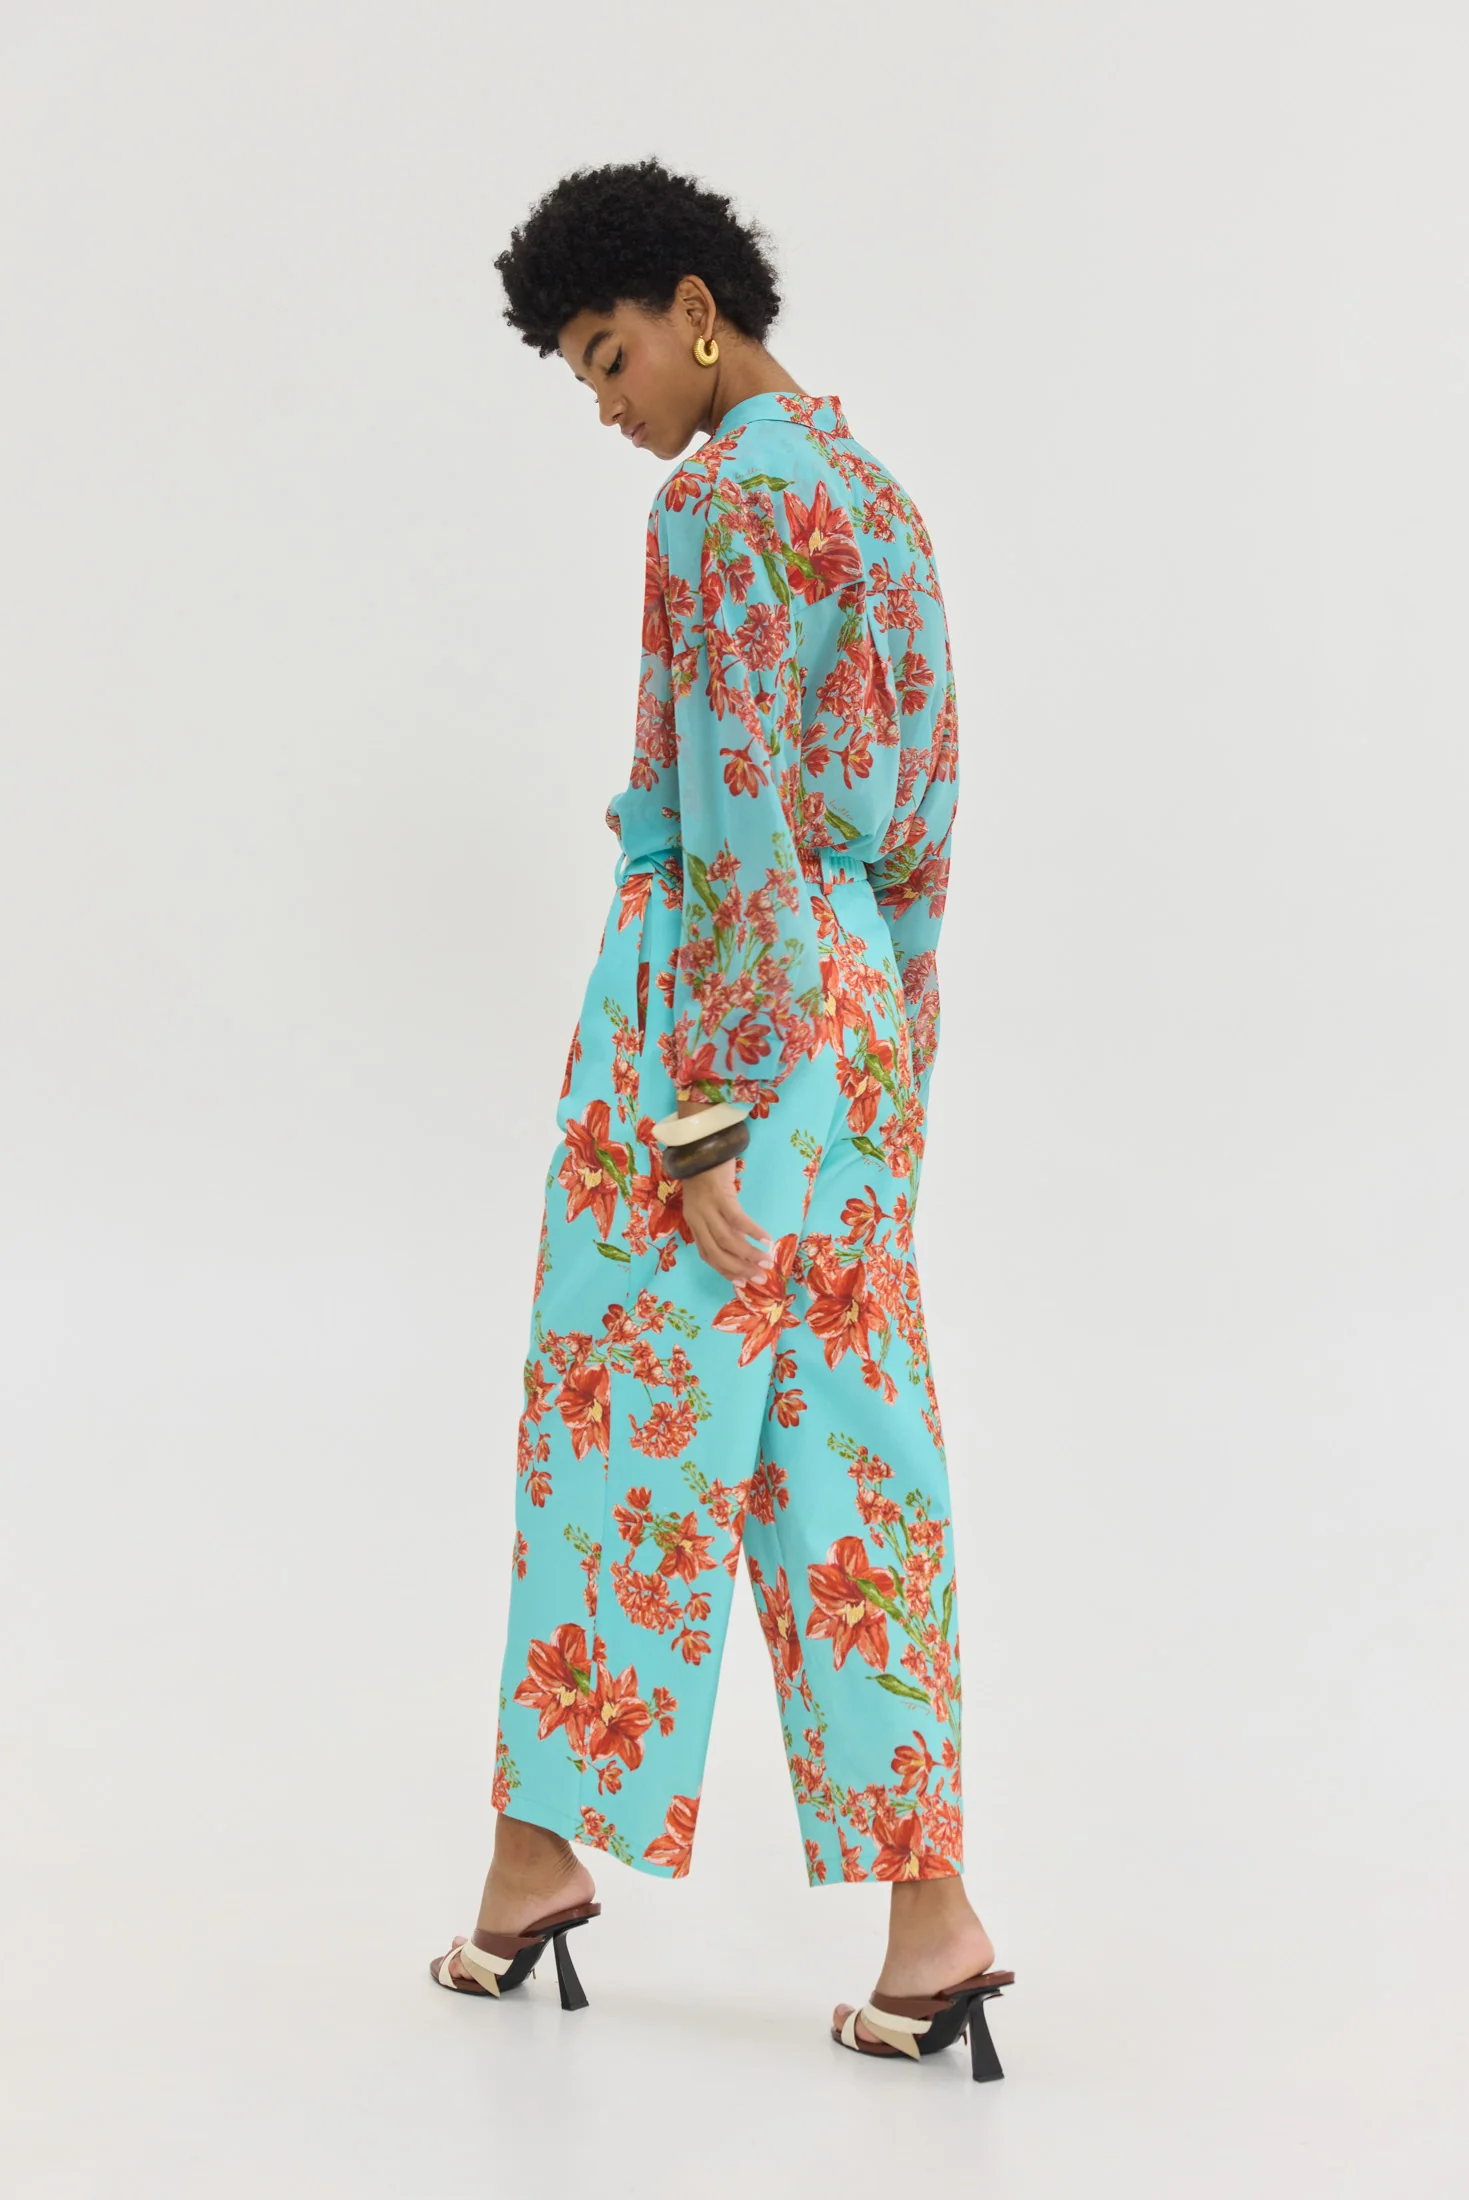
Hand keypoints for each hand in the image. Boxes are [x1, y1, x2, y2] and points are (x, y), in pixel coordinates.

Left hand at [679, 1157, 774, 1283]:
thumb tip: (742, 1244)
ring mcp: (707, 1208)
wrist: (702, 1146)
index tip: (743, 1282)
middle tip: (760, 1278)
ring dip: (748, 1254)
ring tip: (766, 1261)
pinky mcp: (719, 1195)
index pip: (707, 1255)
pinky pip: (737, 1219)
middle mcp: (697, 1219)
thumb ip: (722, 1223)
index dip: (725, 1271)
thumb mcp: (711, 1203)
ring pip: (727, 1240)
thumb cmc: (709, 1173)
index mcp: (694, 1223)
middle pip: (717, 1253)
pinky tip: (766, 1239)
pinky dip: (752, 1231)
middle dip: (739, 1269)